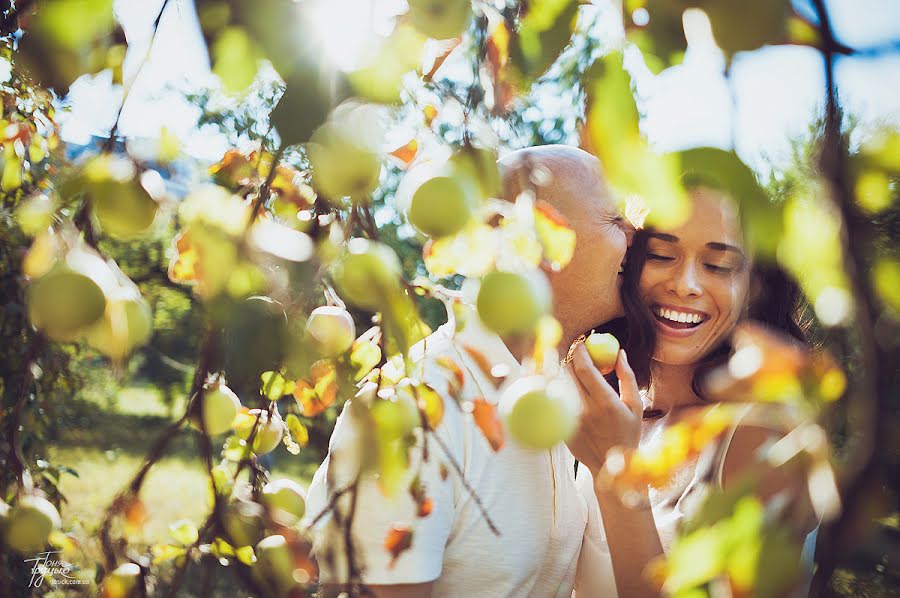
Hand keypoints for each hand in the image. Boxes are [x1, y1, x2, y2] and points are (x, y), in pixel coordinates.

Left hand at [566, 345, 641, 474]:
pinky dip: (561, 393)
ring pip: (560, 386)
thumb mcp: (635, 406)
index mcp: (606, 403)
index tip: (581, 342)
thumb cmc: (627, 433)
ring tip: (573, 373)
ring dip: (564, 374)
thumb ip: (628, 377)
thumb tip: (620, 352)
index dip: (580, 352)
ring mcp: (571, 420)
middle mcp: (586, 411)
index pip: (585, 369)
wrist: (611, 467)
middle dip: (570, 359)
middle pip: (568, 374)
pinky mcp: (562, 428)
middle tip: (575, 353)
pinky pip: (558, 402)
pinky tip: (569, 392)